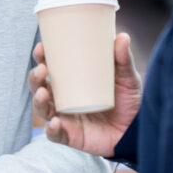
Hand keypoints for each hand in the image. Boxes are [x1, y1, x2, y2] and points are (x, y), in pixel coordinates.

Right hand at [29, 32, 141, 155]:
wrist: (137, 131)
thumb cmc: (128, 102)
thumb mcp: (127, 78)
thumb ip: (124, 60)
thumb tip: (122, 36)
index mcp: (70, 81)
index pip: (50, 66)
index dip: (41, 57)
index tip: (41, 47)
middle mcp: (63, 98)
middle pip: (39, 86)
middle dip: (35, 77)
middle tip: (43, 69)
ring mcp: (65, 117)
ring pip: (42, 108)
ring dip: (37, 100)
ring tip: (42, 92)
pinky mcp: (71, 136)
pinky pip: (55, 134)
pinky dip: (51, 129)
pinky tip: (55, 122)